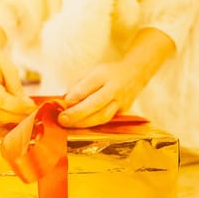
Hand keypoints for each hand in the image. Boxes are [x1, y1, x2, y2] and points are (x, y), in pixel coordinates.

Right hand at [0, 22, 35, 123]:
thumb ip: (16, 88)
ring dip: (10, 119)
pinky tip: (15, 114)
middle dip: (14, 116)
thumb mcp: (10, 69)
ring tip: (24, 113)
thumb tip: (27, 107)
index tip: (32, 106)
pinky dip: (4, 119)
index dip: (17, 106)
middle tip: (30, 112)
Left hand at [58, 28, 175, 127]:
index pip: (90, 84)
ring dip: (84, 123)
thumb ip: (78, 84)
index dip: (77, 94)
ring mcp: (120, 102)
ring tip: (69, 125)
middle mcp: (114, 88)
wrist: (135, 74)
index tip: (64, 101)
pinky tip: (80, 126)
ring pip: (102, 116)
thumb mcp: (92, 71)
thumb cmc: (108, 73)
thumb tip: (66, 100)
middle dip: (78, 113)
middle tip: (63, 119)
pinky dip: (92, 124)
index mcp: (104, 75)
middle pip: (96, 103)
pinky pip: (106, 120)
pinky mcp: (123, 112)